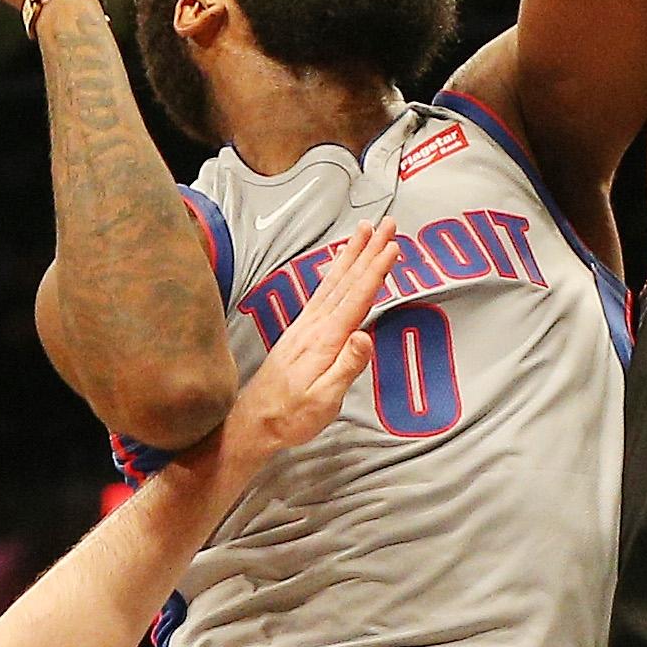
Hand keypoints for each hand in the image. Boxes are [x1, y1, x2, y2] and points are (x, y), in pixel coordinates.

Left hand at [222, 221, 398, 465]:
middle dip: (368, 251)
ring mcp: (305, 326)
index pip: (356, 299)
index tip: (393, 247)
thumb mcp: (324, 400)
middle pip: (346, 281)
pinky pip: (322, 292)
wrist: (253, 421)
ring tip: (366, 231)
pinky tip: (340, 263)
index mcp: (325, 341)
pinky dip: (334, 272)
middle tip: (387, 224)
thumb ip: (345, 367)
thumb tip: (365, 337)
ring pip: (333, 282)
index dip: (376, 272)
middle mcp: (314, 326)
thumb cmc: (291, 416)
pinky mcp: (300, 331)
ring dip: (352, 255)